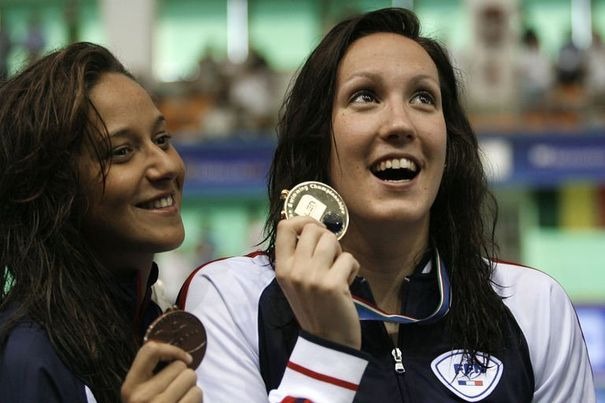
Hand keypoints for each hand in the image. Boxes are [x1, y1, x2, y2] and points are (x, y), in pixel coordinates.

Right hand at [121, 341, 202, 402]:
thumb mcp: (140, 394)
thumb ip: (150, 375)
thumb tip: (175, 352)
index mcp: (130, 387)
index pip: (150, 351)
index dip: (172, 349)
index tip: (184, 358)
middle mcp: (141, 396)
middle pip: (179, 365)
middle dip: (184, 375)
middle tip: (178, 391)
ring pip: (191, 377)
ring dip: (192, 387)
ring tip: (182, 398)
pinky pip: (197, 392)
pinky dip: (196, 398)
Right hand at [275, 216, 360, 348]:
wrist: (327, 342)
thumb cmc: (314, 308)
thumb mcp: (295, 283)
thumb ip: (298, 256)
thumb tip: (311, 225)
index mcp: (281, 268)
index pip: (284, 227)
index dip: (303, 220)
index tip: (314, 228)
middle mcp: (294, 270)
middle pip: (313, 229)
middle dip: (327, 238)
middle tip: (330, 257)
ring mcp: (312, 277)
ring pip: (332, 239)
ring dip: (340, 252)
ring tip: (338, 270)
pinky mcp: (333, 284)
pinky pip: (349, 258)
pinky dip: (352, 269)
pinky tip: (345, 285)